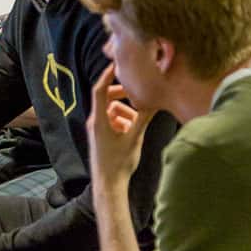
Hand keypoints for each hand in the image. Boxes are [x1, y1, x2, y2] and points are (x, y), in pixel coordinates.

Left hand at [87, 64, 154, 191]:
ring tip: (136, 124)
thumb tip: (155, 101)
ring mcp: (97, 129)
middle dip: (122, 95)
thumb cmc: (119, 163)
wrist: (108, 185)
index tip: (117, 65)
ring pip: (112, 110)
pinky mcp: (101, 136)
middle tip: (136, 94)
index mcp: (99, 120)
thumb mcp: (134, 138)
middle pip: (107, 98)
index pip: (100, 90)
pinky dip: (122, 121)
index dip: (107, 76)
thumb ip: (143, 118)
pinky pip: (112, 121)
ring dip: (125, 112)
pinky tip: (132, 132)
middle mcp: (95, 121)